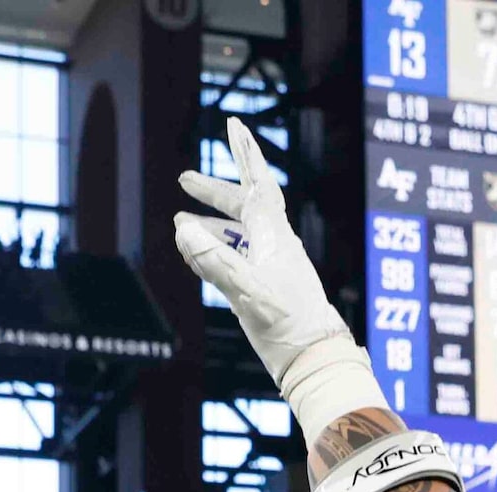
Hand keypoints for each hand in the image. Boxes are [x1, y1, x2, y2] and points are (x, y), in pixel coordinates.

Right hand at [174, 119, 378, 426]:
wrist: (315, 362)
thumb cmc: (288, 326)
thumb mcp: (246, 290)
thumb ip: (214, 260)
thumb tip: (182, 229)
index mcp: (275, 237)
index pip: (257, 184)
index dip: (245, 153)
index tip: (233, 124)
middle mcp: (274, 247)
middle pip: (241, 207)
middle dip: (213, 192)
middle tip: (183, 181)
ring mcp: (270, 269)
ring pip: (237, 236)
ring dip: (210, 226)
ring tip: (181, 224)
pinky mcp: (265, 291)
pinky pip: (236, 261)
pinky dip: (215, 253)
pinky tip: (198, 257)